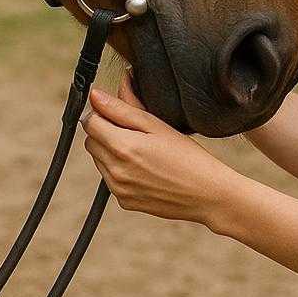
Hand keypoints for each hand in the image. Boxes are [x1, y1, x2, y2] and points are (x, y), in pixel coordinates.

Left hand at [81, 68, 241, 228]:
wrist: (207, 194)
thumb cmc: (188, 157)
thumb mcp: (157, 125)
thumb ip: (122, 108)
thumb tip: (96, 95)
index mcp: (123, 147)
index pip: (90, 122)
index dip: (102, 112)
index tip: (118, 112)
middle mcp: (115, 170)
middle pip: (91, 141)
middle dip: (105, 131)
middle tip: (135, 131)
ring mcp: (118, 188)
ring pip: (99, 160)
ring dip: (111, 151)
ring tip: (142, 150)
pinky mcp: (124, 201)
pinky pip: (110, 178)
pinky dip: (119, 169)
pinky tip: (144, 167)